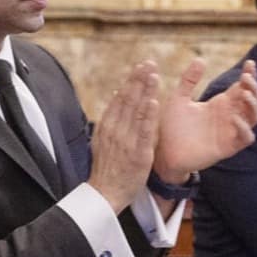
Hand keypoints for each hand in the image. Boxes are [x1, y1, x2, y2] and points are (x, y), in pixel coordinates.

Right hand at [86, 61, 160, 213]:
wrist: (105, 194)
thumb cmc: (107, 168)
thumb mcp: (103, 139)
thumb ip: (111, 117)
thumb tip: (114, 95)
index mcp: (107, 126)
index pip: (120, 98)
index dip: (131, 81)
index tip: (141, 66)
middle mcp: (115, 130)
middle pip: (128, 100)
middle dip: (139, 80)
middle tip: (149, 63)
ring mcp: (126, 141)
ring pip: (136, 111)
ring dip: (145, 92)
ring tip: (153, 75)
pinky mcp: (138, 153)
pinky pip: (144, 132)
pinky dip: (148, 116)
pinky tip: (153, 102)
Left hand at [155, 59, 256, 183]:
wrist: (163, 152)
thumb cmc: (172, 126)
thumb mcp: (178, 98)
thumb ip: (188, 80)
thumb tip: (200, 59)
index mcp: (220, 103)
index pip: (241, 87)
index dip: (249, 75)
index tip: (250, 63)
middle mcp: (229, 116)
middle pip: (252, 100)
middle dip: (253, 88)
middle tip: (246, 78)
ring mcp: (230, 132)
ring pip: (253, 117)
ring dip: (253, 105)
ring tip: (244, 94)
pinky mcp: (228, 147)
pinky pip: (245, 138)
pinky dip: (244, 128)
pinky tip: (235, 118)